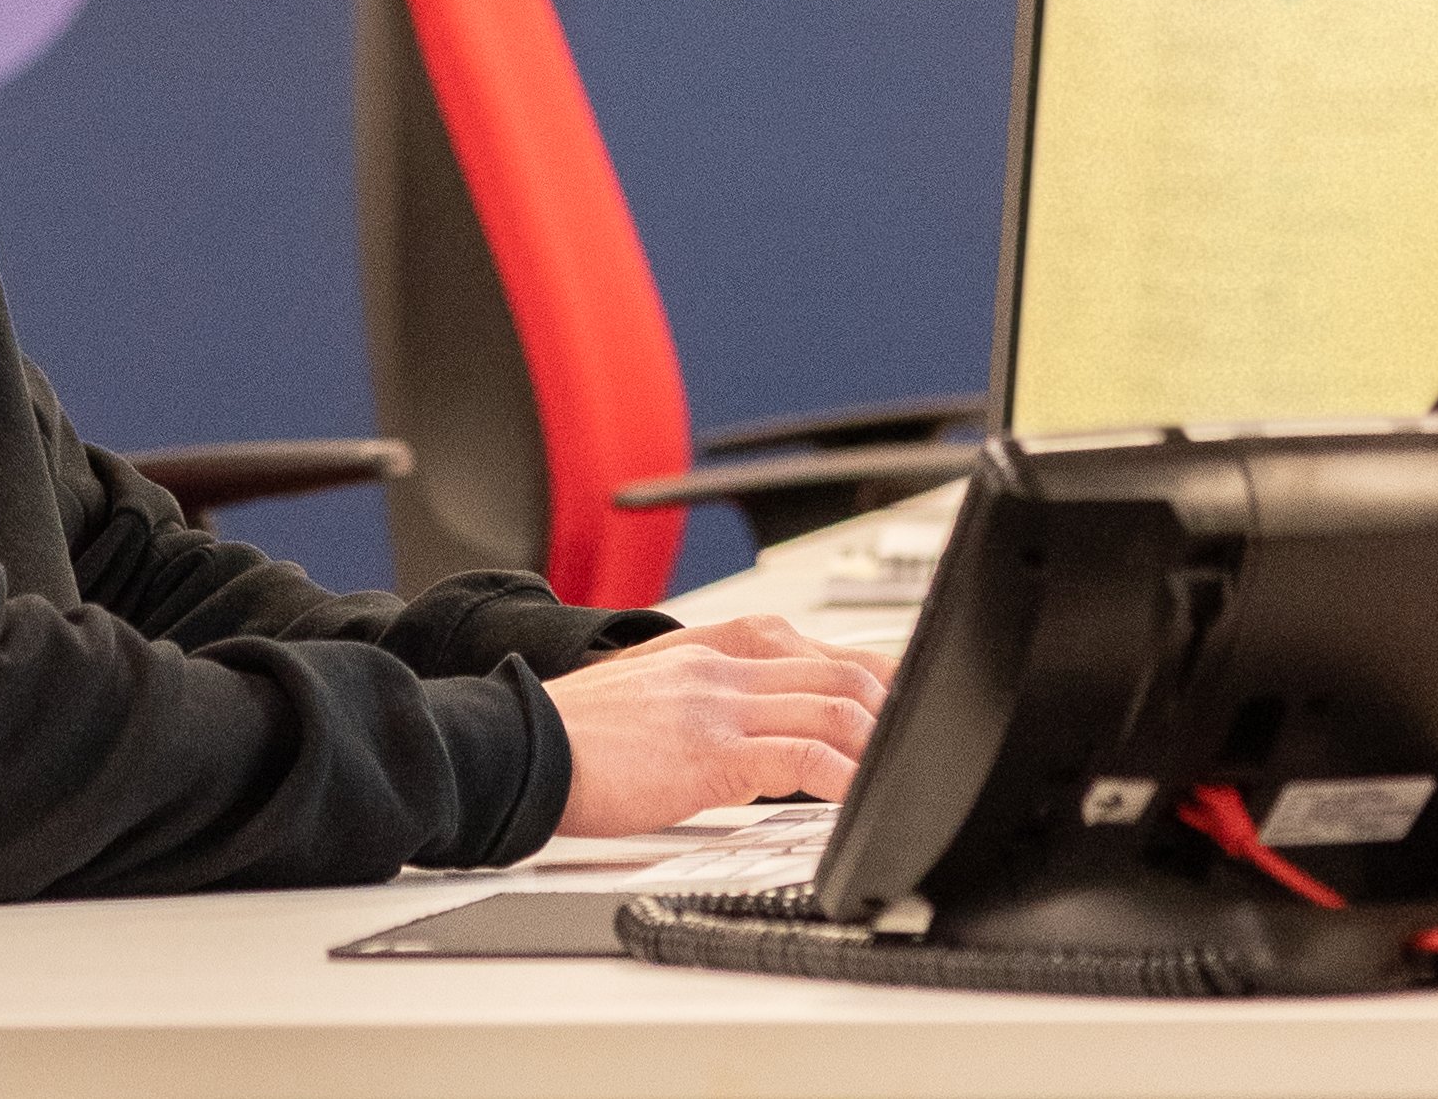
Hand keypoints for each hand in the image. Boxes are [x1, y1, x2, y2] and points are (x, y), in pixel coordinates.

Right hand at [544, 615, 892, 836]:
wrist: (519, 744)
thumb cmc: (572, 732)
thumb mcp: (649, 695)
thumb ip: (703, 698)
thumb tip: (748, 735)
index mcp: (704, 645)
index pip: (803, 641)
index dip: (861, 664)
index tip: (890, 686)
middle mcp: (720, 663)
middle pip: (833, 668)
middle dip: (887, 698)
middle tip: (918, 728)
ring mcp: (718, 704)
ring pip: (830, 705)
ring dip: (876, 739)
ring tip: (901, 767)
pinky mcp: (711, 752)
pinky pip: (802, 756)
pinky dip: (845, 774)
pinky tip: (861, 796)